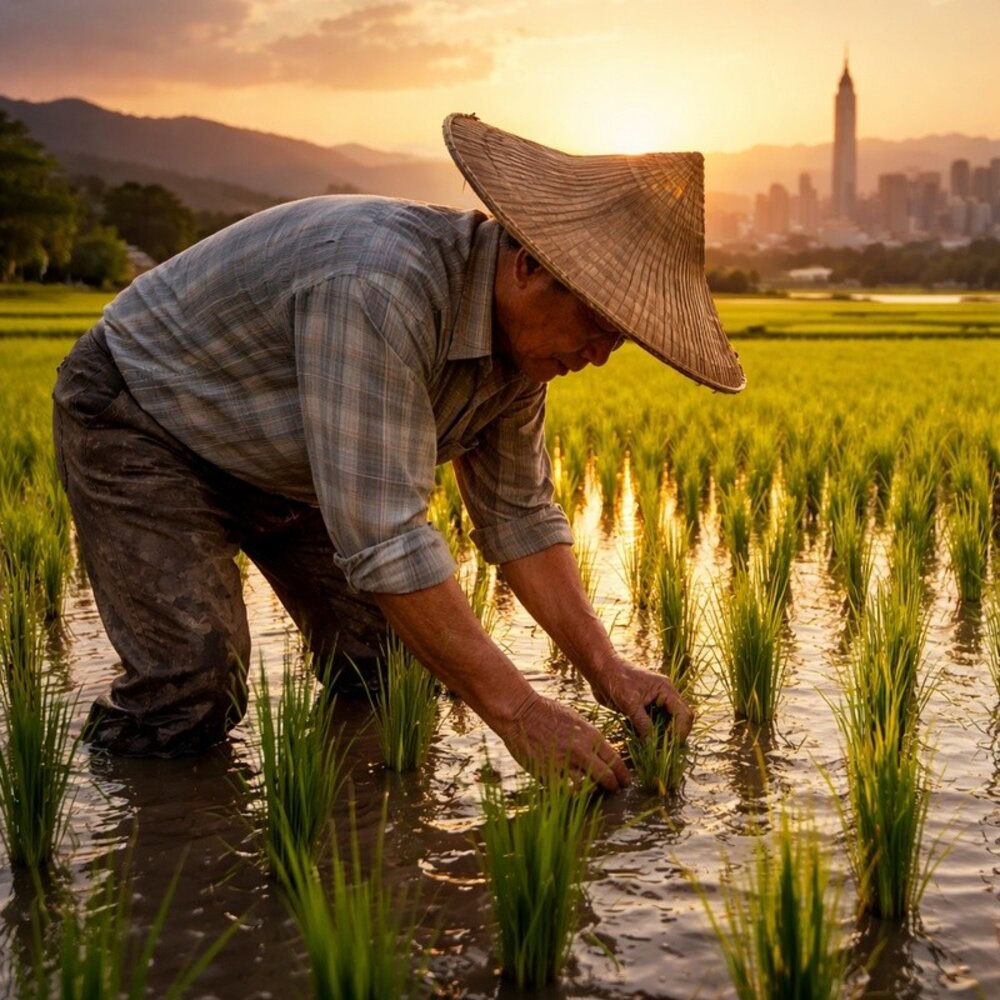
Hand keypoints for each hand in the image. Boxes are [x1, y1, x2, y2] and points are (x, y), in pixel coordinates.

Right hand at [493, 690, 630, 792]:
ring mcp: (564, 764)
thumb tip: (601, 753)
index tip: (625, 782)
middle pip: (606, 777)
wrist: (521, 712)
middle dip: (612, 786)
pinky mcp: (547, 773)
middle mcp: (581, 751)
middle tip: (613, 790)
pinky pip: (564, 790)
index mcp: (591, 736)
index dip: (623, 775)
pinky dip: (568, 792)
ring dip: (590, 791)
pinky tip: (569, 791)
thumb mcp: (576, 720)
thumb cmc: (548, 712)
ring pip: (586, 788)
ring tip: (591, 792)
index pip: (615, 761)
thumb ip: (590, 737)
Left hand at [588, 655, 693, 741]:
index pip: (683, 714)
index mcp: (666, 689)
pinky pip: (656, 724)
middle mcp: (665, 696)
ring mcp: (656, 702)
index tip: (668, 746)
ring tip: (654, 750)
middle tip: (663, 751)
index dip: (679, 732)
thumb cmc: (615, 679)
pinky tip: (645, 743)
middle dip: (675, 736)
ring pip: (669, 723)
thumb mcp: (629, 703)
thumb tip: (652, 744)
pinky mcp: (646, 708)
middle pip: (681, 719)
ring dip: (664, 736)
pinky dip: (653, 734)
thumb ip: (642, 723)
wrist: (600, 669)